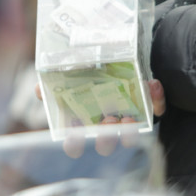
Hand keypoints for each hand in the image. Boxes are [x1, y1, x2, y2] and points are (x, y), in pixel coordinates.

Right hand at [36, 80, 165, 157]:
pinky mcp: (151, 109)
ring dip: (130, 131)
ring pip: (132, 138)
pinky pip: (156, 110)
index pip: (76, 145)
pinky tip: (152, 84)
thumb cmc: (90, 68)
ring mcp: (130, 120)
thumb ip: (53, 81)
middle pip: (106, 146)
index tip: (75, 137)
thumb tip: (39, 90)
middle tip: (107, 121)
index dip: (75, 145)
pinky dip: (156, 99)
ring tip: (127, 116)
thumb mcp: (69, 72)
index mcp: (84, 122)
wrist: (120, 48)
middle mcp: (107, 127)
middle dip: (106, 139)